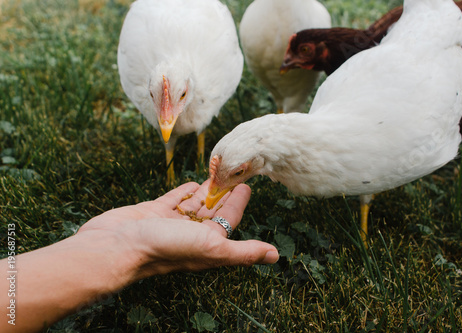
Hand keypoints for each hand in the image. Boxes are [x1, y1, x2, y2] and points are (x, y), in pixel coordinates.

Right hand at [78, 180, 278, 278]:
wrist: (117, 245)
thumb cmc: (165, 247)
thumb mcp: (212, 247)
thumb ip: (243, 252)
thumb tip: (275, 256)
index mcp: (207, 242)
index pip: (229, 219)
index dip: (239, 203)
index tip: (247, 186)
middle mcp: (190, 234)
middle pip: (213, 210)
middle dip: (224, 193)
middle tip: (234, 172)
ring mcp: (170, 223)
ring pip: (193, 204)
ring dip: (206, 190)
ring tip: (216, 174)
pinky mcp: (152, 213)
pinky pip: (172, 200)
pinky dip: (183, 192)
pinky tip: (190, 184)